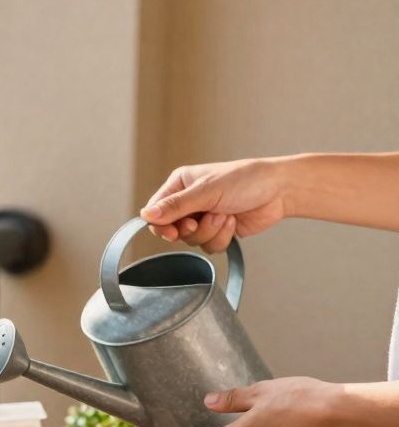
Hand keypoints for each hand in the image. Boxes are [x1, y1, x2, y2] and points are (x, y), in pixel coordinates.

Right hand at [140, 158, 290, 252]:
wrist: (280, 190)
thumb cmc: (245, 180)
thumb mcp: (205, 191)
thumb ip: (174, 206)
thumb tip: (145, 215)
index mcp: (180, 185)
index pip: (156, 211)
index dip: (161, 225)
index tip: (173, 232)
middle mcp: (189, 202)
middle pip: (173, 230)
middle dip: (192, 229)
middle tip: (202, 221)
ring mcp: (204, 218)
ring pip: (191, 241)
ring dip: (210, 232)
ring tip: (225, 215)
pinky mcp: (218, 231)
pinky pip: (209, 246)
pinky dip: (221, 237)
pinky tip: (233, 222)